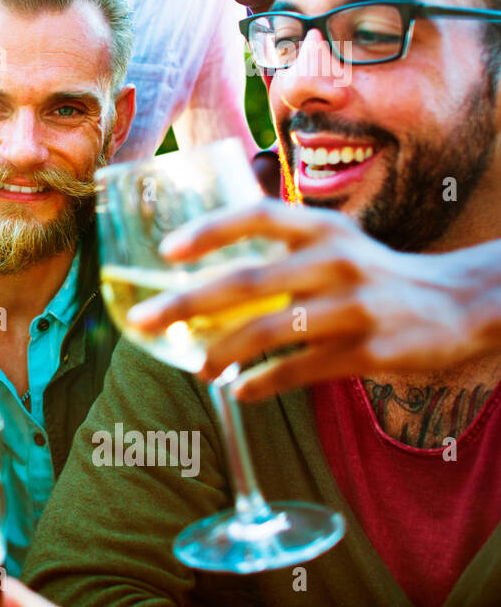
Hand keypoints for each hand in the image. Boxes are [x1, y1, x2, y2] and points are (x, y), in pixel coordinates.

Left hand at [126, 200, 492, 400]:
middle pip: (246, 282)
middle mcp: (335, 261)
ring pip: (267, 332)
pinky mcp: (368, 352)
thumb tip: (203, 273)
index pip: (258, 215)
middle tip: (142, 321)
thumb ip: (280, 251)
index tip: (167, 250)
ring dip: (219, 353)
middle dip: (186, 303)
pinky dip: (262, 383)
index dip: (210, 230)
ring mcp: (353, 307)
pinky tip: (240, 391)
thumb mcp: (335, 244)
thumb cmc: (375, 274)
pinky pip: (299, 370)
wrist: (463, 304)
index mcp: (323, 229)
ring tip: (197, 369)